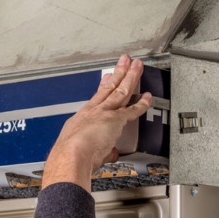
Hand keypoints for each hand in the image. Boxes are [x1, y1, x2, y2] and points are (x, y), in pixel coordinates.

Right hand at [42, 55, 151, 192]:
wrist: (71, 154)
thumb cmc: (71, 156)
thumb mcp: (82, 147)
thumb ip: (101, 150)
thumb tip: (108, 153)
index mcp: (83, 117)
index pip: (97, 97)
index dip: (104, 86)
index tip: (108, 78)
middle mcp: (93, 111)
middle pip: (109, 88)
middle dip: (118, 73)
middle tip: (125, 62)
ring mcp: (105, 113)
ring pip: (121, 91)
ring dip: (130, 77)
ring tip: (137, 66)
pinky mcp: (115, 119)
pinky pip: (132, 109)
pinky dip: (142, 103)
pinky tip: (148, 96)